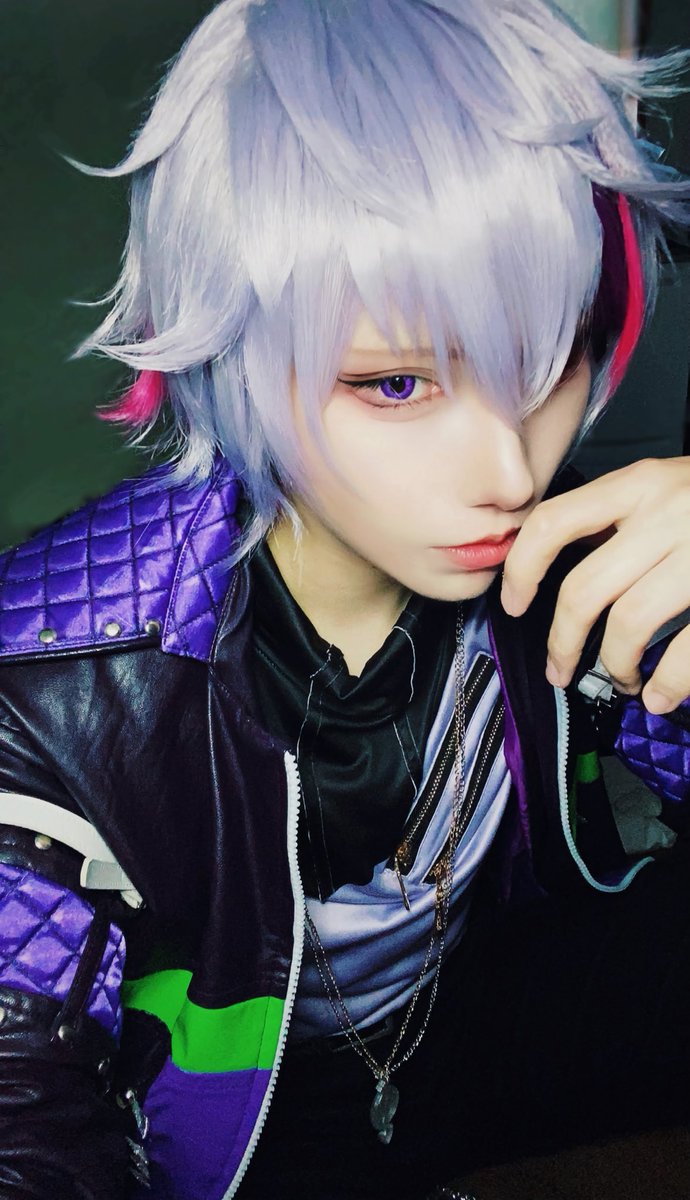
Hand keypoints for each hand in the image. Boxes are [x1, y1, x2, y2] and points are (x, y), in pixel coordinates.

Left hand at [500, 458, 689, 714]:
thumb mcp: (669, 486)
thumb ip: (618, 516)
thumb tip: (551, 567)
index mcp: (640, 483)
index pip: (553, 522)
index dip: (521, 569)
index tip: (514, 603)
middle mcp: (667, 511)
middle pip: (584, 589)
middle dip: (562, 642)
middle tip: (560, 669)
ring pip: (628, 624)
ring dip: (614, 666)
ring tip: (620, 682)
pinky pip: (687, 649)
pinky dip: (668, 683)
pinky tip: (662, 696)